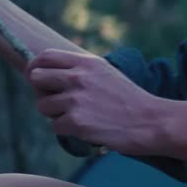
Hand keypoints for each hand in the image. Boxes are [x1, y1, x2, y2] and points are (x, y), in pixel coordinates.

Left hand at [27, 49, 165, 153]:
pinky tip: (85, 128)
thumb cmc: (126, 99)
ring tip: (77, 116)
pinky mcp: (76, 121)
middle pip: (35, 78)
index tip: (35, 77)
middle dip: (41, 91)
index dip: (34, 67)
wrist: (151, 122)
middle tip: (56, 100)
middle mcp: (78, 77)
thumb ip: (76, 69)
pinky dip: (66, 130)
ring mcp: (76, 99)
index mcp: (86, 63)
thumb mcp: (104, 73)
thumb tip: (42, 71)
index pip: (44, 56)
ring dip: (54, 114)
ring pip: (42, 105)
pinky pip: (54, 126)